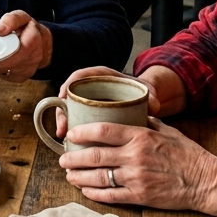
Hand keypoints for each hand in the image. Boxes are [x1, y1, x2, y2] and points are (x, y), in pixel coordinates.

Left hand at [0, 10, 52, 81]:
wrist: (42, 44)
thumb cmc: (29, 30)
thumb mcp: (21, 17)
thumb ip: (10, 20)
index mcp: (33, 40)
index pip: (19, 50)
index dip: (4, 54)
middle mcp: (33, 57)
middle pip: (10, 64)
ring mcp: (29, 69)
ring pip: (7, 72)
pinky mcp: (23, 77)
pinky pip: (8, 76)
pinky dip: (1, 70)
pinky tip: (1, 62)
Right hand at [55, 65, 183, 139]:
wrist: (146, 101)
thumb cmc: (144, 95)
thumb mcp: (147, 94)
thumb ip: (151, 98)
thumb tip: (153, 104)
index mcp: (104, 76)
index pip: (83, 75)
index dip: (70, 83)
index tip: (63, 95)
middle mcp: (93, 88)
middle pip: (71, 94)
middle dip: (63, 110)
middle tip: (63, 126)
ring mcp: (90, 101)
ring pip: (71, 108)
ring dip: (64, 121)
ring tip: (63, 136)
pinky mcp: (90, 113)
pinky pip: (76, 119)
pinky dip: (71, 129)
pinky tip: (69, 142)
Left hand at [59, 117, 216, 211]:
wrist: (205, 182)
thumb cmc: (187, 154)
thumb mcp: (166, 130)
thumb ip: (145, 121)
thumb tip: (129, 113)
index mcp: (140, 136)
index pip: (104, 131)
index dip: (83, 132)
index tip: (71, 134)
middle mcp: (135, 157)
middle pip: (95, 156)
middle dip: (74, 158)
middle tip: (62, 158)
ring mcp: (137, 178)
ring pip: (99, 178)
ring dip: (80, 176)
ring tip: (69, 175)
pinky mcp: (141, 197)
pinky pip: (111, 196)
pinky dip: (95, 193)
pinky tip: (85, 190)